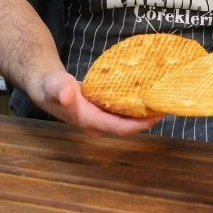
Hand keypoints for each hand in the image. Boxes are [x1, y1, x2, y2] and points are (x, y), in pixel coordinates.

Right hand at [32, 69, 162, 136]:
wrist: (44, 85)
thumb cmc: (49, 86)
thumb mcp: (53, 85)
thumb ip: (60, 89)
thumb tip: (68, 95)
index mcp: (89, 121)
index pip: (121, 128)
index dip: (141, 124)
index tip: (159, 115)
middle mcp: (98, 124)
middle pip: (128, 126)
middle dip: (148, 118)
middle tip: (168, 104)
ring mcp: (100, 119)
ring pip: (127, 119)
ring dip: (144, 113)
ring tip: (163, 99)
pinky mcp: (102, 111)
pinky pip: (123, 111)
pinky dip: (136, 105)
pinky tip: (147, 95)